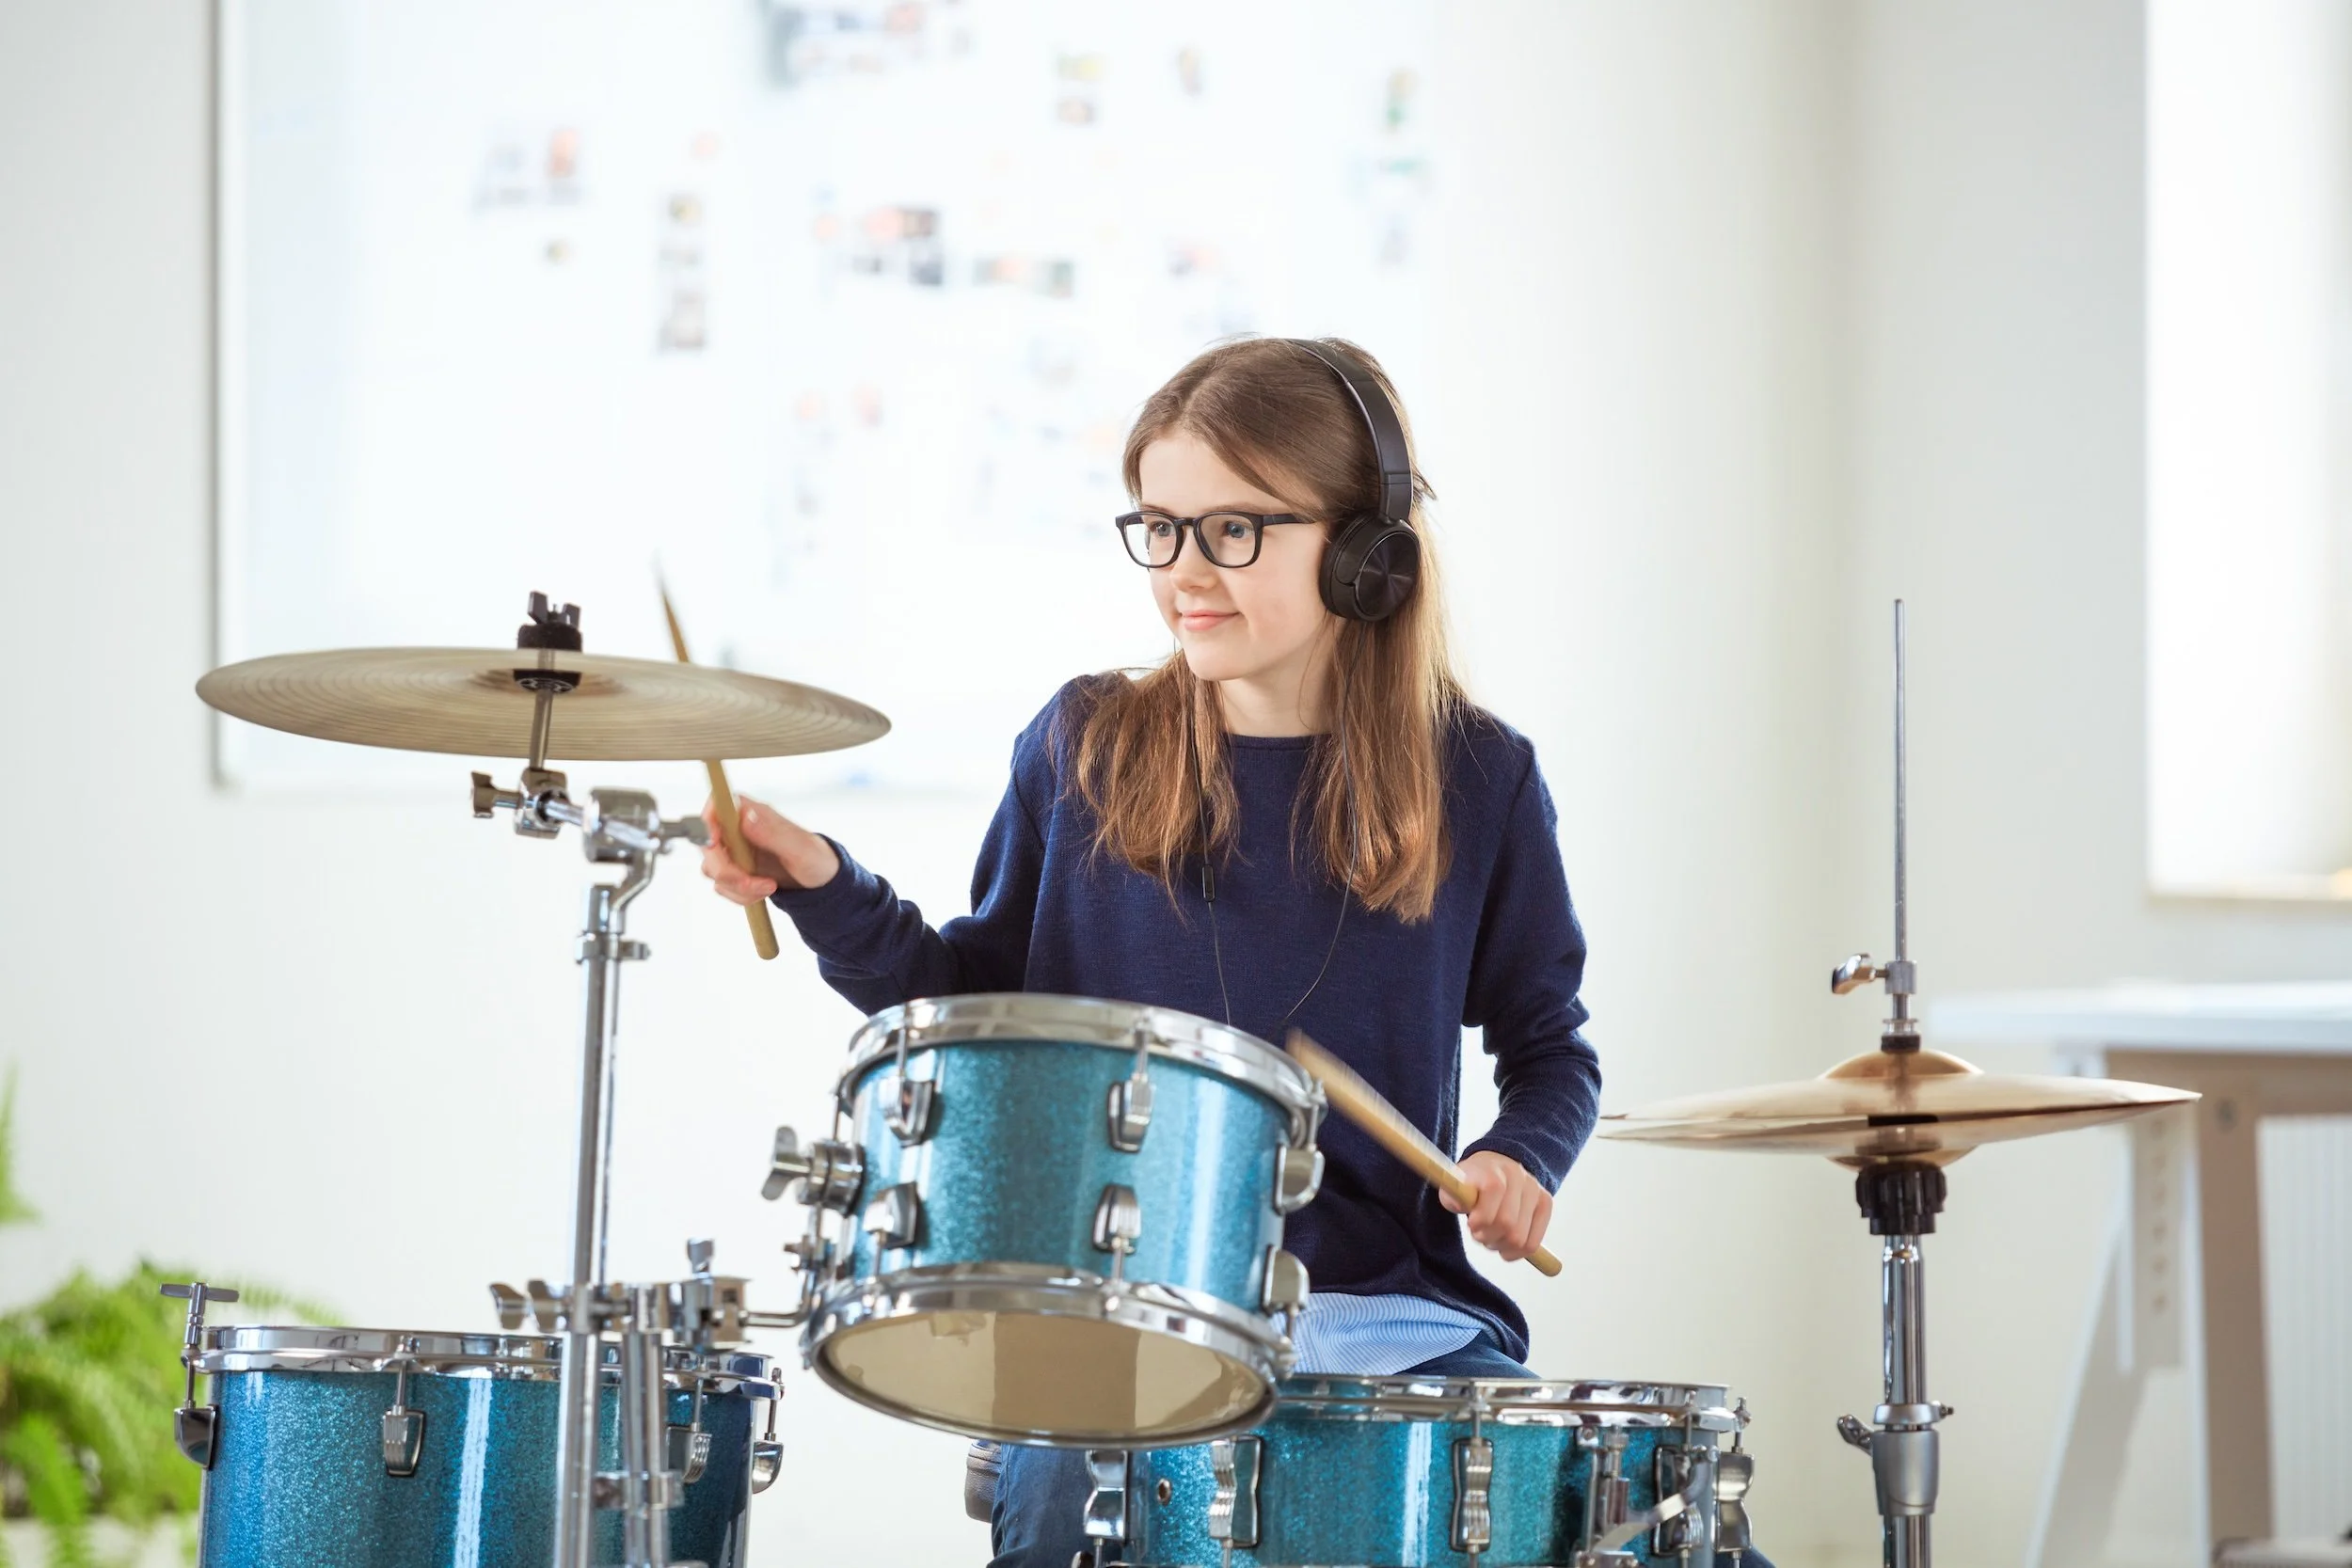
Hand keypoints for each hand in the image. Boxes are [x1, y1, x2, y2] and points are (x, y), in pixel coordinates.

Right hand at [700, 796, 839, 903]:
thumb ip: (772, 832)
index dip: (707, 824)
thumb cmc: (816, 858)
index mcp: (751, 812)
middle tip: (752, 883)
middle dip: (726, 870)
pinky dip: (741, 895)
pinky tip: (764, 891)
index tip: (716, 844)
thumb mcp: (800, 848)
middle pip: (707, 844)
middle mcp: (738, 829)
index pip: (716, 806)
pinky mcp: (736, 871)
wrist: (822, 881)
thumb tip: (744, 817)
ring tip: (769, 887)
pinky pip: (723, 886)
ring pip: (713, 869)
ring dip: (737, 886)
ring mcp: (735, 851)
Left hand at [1441, 1151, 1553, 1263]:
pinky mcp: (1545, 1204)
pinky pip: (1533, 1243)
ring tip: (1491, 1236)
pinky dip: (1516, 1253)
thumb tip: (1461, 1204)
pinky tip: (1504, 1246)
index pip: (1493, 1192)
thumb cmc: (1469, 1186)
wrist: (1493, 1168)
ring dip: (1500, 1246)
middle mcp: (1519, 1176)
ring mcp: (1535, 1190)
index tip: (1471, 1224)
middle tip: (1479, 1233)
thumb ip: (1453, 1197)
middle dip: (1487, 1236)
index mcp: (1494, 1170)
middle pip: (1507, 1223)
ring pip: (1519, 1238)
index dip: (1479, 1218)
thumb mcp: (1454, 1189)